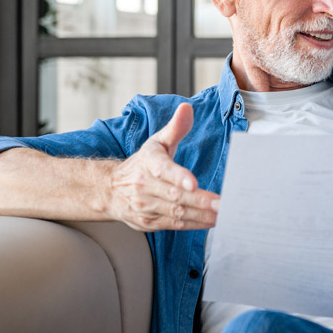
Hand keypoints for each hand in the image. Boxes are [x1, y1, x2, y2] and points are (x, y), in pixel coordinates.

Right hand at [108, 103, 219, 231]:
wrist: (111, 190)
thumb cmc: (142, 163)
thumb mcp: (157, 142)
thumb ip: (175, 127)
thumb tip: (187, 108)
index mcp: (148, 162)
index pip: (163, 169)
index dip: (178, 176)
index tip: (193, 182)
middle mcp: (144, 185)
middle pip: (175, 195)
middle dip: (200, 200)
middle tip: (222, 203)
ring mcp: (145, 206)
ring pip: (176, 212)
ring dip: (200, 215)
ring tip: (222, 214)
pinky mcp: (148, 222)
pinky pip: (174, 225)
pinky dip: (193, 224)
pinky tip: (211, 221)